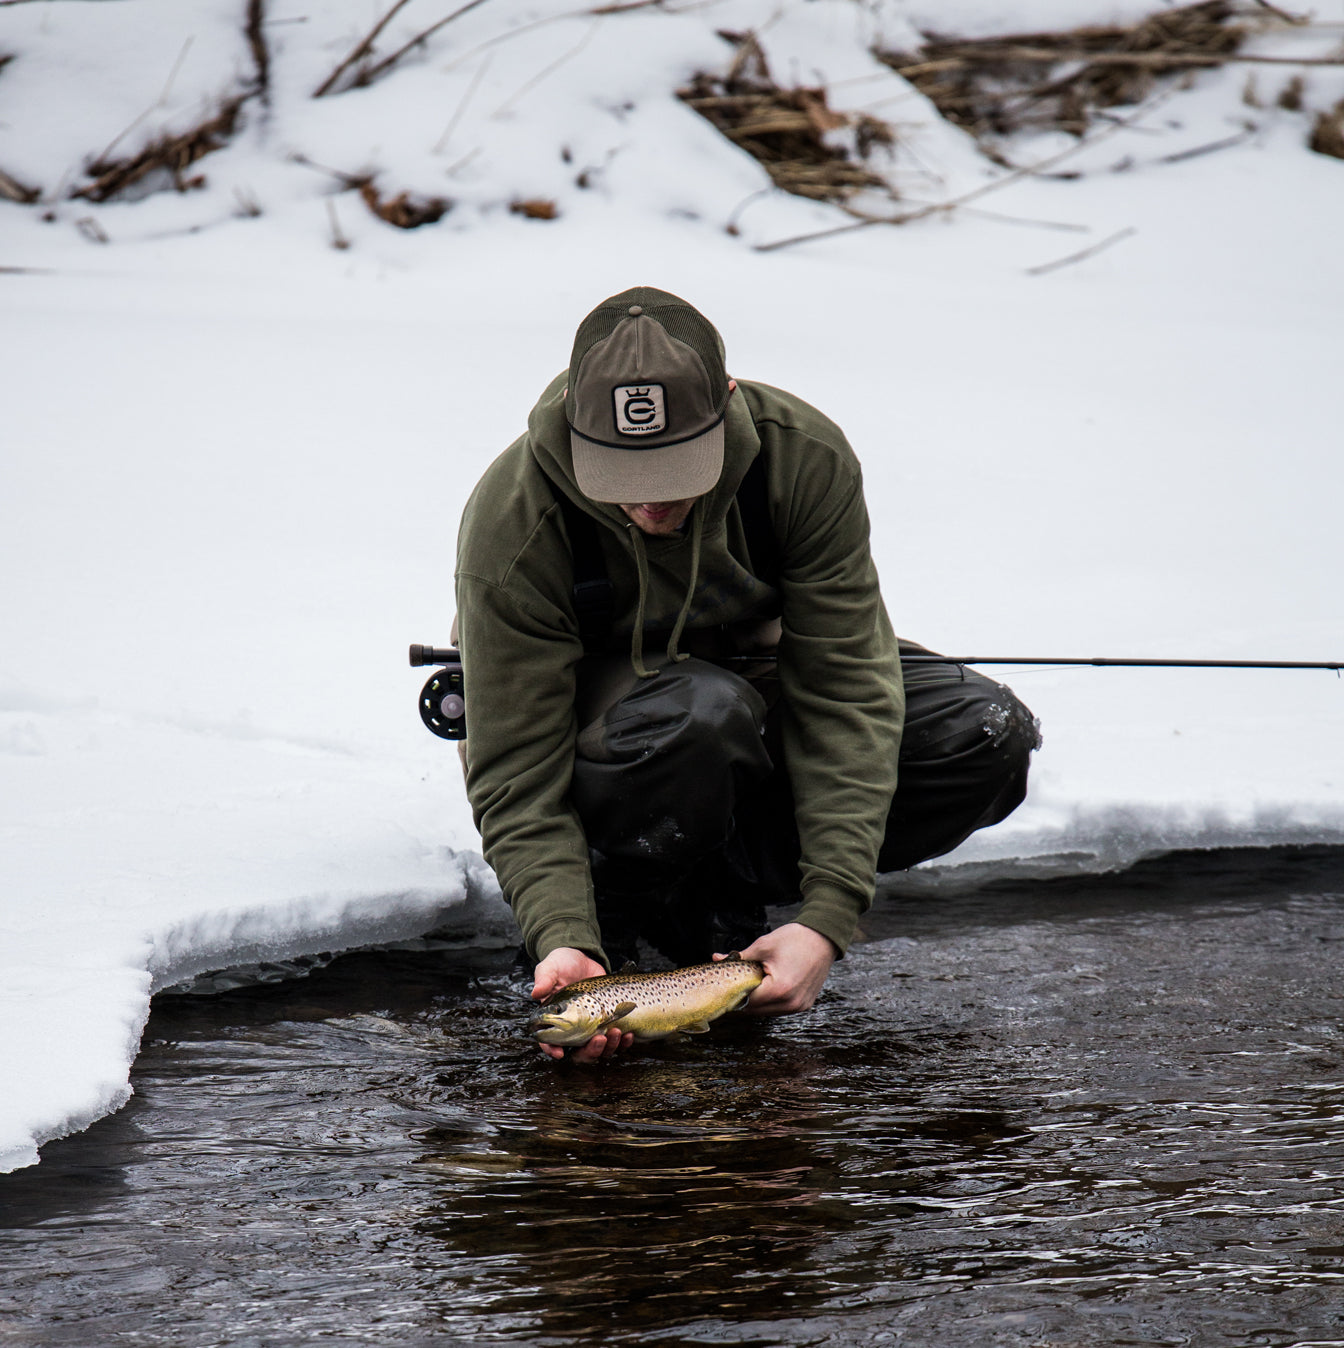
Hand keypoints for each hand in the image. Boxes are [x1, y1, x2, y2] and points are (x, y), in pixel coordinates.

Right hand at [531, 947, 634, 1062]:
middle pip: (579, 1052)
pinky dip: (623, 1042)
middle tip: (599, 1039)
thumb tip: (536, 993)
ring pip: (599, 1050)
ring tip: (617, 1032)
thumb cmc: (561, 965)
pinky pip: (616, 1041)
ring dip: (609, 1047)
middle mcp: (573, 1028)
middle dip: (590, 1052)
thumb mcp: (551, 969)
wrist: (581, 958)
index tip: (560, 1053)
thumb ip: (544, 980)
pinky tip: (628, 1034)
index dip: (552, 1051)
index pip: (549, 1042)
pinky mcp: (607, 1022)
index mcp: (555, 1020)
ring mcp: (591, 1027)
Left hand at [718, 922, 836, 1015]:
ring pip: (766, 1011)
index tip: (724, 983)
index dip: (733, 992)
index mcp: (779, 989)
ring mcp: (799, 1006)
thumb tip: (717, 959)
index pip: (746, 1001)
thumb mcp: (763, 945)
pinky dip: (770, 1000)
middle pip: (755, 1010)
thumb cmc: (794, 939)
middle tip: (735, 982)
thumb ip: (739, 957)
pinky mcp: (804, 1004)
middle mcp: (790, 1003)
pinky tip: (767, 985)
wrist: (823, 937)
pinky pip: (779, 1008)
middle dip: (743, 997)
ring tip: (752, 981)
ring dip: (756, 1000)